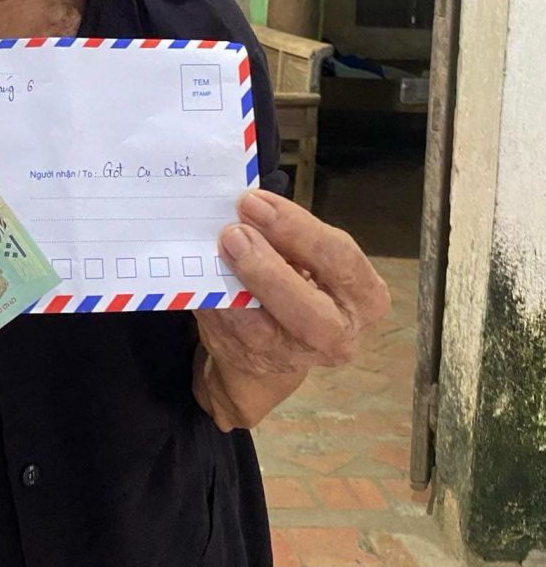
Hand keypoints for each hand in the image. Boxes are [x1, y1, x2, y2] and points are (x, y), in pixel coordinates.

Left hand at [192, 190, 389, 428]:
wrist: (276, 341)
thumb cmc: (298, 282)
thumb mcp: (307, 255)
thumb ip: (288, 236)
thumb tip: (248, 207)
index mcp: (364, 296)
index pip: (339, 259)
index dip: (296, 228)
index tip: (255, 202)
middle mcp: (338, 334)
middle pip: (309, 311)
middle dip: (268, 270)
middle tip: (234, 233)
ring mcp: (295, 357)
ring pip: (261, 329)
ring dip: (233, 286)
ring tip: (216, 250)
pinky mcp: (256, 363)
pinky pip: (230, 333)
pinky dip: (213, 301)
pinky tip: (202, 276)